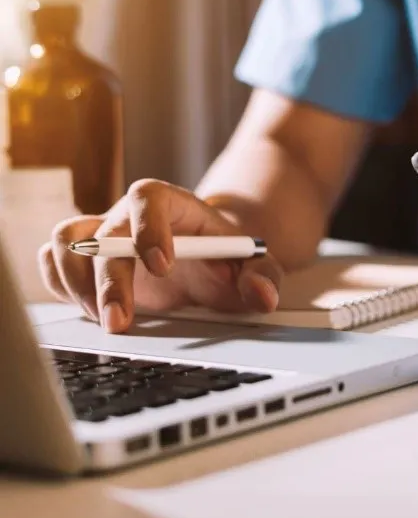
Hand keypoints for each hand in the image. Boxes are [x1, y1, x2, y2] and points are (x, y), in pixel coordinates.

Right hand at [38, 179, 282, 333]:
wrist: (208, 260)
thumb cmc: (227, 258)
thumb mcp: (255, 264)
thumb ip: (264, 276)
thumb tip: (262, 296)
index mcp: (172, 204)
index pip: (147, 197)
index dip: (147, 227)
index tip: (161, 266)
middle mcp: (129, 216)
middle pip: (104, 232)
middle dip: (109, 279)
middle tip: (121, 320)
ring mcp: (102, 235)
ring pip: (65, 241)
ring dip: (76, 283)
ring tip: (106, 318)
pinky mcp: (84, 260)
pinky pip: (53, 262)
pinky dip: (61, 286)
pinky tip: (90, 311)